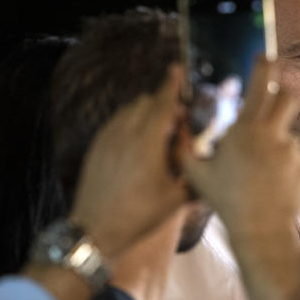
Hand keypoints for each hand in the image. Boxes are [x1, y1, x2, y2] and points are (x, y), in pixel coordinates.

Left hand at [68, 64, 190, 258]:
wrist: (95, 231)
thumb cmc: (140, 215)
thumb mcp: (176, 198)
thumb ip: (193, 171)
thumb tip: (204, 152)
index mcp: (147, 144)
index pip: (162, 103)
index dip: (172, 84)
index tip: (178, 69)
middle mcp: (125, 134)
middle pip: (146, 102)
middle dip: (163, 103)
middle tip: (178, 117)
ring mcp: (107, 139)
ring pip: (130, 110)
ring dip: (146, 111)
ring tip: (159, 130)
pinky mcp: (97, 147)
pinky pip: (116, 122)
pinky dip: (131, 121)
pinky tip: (139, 140)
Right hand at [183, 59, 299, 299]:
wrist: (261, 231)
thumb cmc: (226, 201)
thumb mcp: (197, 173)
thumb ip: (184, 146)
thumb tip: (174, 124)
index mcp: (247, 130)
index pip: (261, 85)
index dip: (264, 66)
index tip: (264, 56)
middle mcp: (274, 134)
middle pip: (288, 97)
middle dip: (282, 93)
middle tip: (270, 101)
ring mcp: (291, 150)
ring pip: (288, 130)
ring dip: (277, 137)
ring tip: (260, 163)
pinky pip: (293, 153)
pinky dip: (283, 159)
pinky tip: (270, 179)